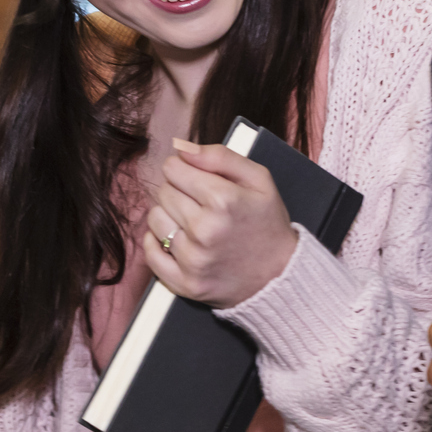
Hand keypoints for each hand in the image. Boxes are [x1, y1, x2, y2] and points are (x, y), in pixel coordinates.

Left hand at [142, 140, 299, 307]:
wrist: (280, 274)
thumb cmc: (267, 222)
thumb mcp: (259, 179)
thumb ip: (220, 156)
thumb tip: (181, 147)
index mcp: (223, 200)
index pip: (173, 168)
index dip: (184, 169)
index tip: (197, 178)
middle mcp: (205, 230)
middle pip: (163, 192)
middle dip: (178, 191)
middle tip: (200, 203)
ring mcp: (193, 260)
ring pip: (155, 219)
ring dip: (169, 216)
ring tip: (193, 222)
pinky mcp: (185, 283)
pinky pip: (151, 253)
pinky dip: (158, 243)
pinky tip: (180, 240)